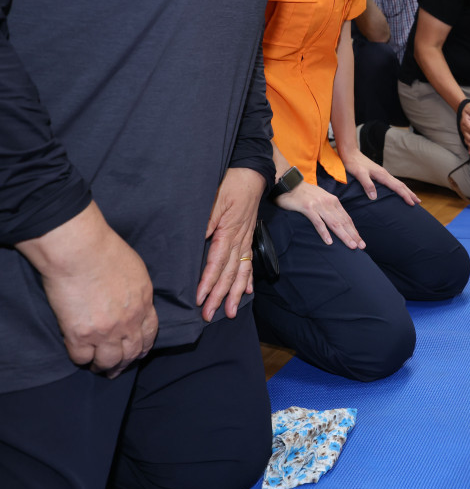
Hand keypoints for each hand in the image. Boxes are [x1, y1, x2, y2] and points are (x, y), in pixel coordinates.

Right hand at [18, 203, 157, 377]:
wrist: (80, 250)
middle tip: (117, 369)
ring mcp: (105, 330)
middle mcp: (129, 321)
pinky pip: (81, 358)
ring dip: (104, 367)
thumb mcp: (135, 269)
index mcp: (144, 302)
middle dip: (126, 363)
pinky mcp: (79, 335)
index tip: (139, 352)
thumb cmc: (105, 249)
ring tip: (98, 369)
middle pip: (132, 351)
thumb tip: (131, 299)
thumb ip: (136, 289)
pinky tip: (79, 357)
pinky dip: (81, 360)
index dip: (144, 345)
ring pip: (109, 361)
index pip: (150, 332)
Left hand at [197, 167, 264, 321]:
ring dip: (235, 294)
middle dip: (220, 296)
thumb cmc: (231, 184)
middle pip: (230, 273)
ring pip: (241, 272)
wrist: (252, 173)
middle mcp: (240, 239)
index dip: (209, 282)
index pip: (217, 263)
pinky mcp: (248, 237)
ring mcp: (246, 239)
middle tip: (210, 315)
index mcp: (229, 231)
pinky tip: (245, 292)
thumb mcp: (214, 199)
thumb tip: (198, 242)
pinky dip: (247, 279)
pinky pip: (249, 262)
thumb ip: (206, 222)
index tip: (201, 299)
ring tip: (229, 311)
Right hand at [275, 181, 363, 249]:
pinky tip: (329, 242)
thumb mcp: (321, 198)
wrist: (289, 183)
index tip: (361, 241)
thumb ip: (330, 208)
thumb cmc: (305, 194)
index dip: (354, 231)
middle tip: (361, 246)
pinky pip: (318, 222)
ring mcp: (318, 205)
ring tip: (351, 245)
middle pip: (343, 222)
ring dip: (343, 235)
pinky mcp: (307, 208)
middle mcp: (328, 203)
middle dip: (353, 235)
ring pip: (334, 223)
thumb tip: (338, 222)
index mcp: (333, 201)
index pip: (347, 218)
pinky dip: (324, 232)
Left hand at [342, 148, 419, 205]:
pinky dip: (399, 188)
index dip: (405, 196)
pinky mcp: (379, 174)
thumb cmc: (353, 163)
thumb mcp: (359, 174)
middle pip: (401, 185)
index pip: (397, 187)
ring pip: (398, 183)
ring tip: (412, 198)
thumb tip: (374, 197)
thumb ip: (367, 185)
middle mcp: (385, 174)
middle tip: (418, 203)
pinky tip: (398, 191)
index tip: (412, 203)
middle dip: (410, 194)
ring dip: (406, 191)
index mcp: (382, 175)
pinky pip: (393, 182)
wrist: (350, 153)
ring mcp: (383, 174)